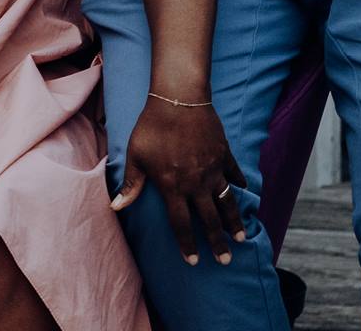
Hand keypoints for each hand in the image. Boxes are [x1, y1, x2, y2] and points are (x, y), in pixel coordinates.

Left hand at [111, 95, 245, 265]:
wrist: (178, 100)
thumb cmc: (151, 127)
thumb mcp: (135, 156)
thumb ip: (130, 184)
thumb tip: (116, 207)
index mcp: (173, 186)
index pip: (181, 224)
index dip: (187, 244)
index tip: (194, 261)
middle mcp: (196, 183)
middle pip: (209, 220)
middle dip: (217, 243)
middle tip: (224, 260)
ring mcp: (213, 170)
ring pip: (227, 202)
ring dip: (234, 222)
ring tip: (240, 238)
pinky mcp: (224, 155)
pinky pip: (234, 173)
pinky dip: (239, 183)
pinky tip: (244, 191)